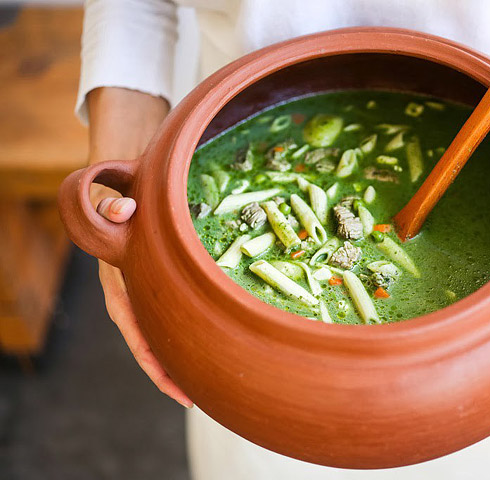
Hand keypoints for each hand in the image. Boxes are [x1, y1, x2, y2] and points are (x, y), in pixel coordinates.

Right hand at [93, 189, 192, 407]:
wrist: (119, 185)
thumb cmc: (119, 194)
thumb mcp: (112, 198)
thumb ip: (113, 205)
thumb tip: (123, 210)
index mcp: (117, 281)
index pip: (133, 330)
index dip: (151, 360)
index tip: (172, 385)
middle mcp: (128, 292)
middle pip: (146, 342)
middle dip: (167, 372)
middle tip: (193, 398)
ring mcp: (141, 290)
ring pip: (157, 332)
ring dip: (175, 357)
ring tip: (201, 383)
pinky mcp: (155, 284)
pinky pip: (165, 315)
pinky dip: (180, 333)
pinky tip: (202, 343)